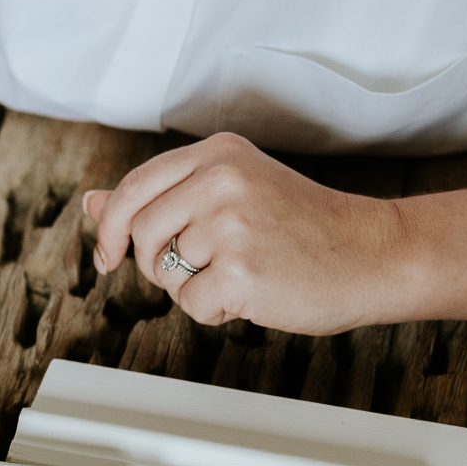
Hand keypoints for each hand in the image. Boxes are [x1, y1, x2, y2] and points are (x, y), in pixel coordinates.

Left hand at [83, 133, 402, 334]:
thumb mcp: (231, 192)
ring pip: (163, 272)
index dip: (110, 227)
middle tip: (202, 268)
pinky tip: (253, 294)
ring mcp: (231, 225)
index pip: (133, 188)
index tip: (110, 255)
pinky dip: (215, 311)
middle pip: (139, 232)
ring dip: (193, 287)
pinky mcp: (241, 271)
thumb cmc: (303, 227)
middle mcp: (221, 181)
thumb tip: (92, 202)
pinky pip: (191, 305)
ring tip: (242, 273)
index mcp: (218, 154)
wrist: (374, 254)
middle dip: (156, 262)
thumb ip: (161, 195)